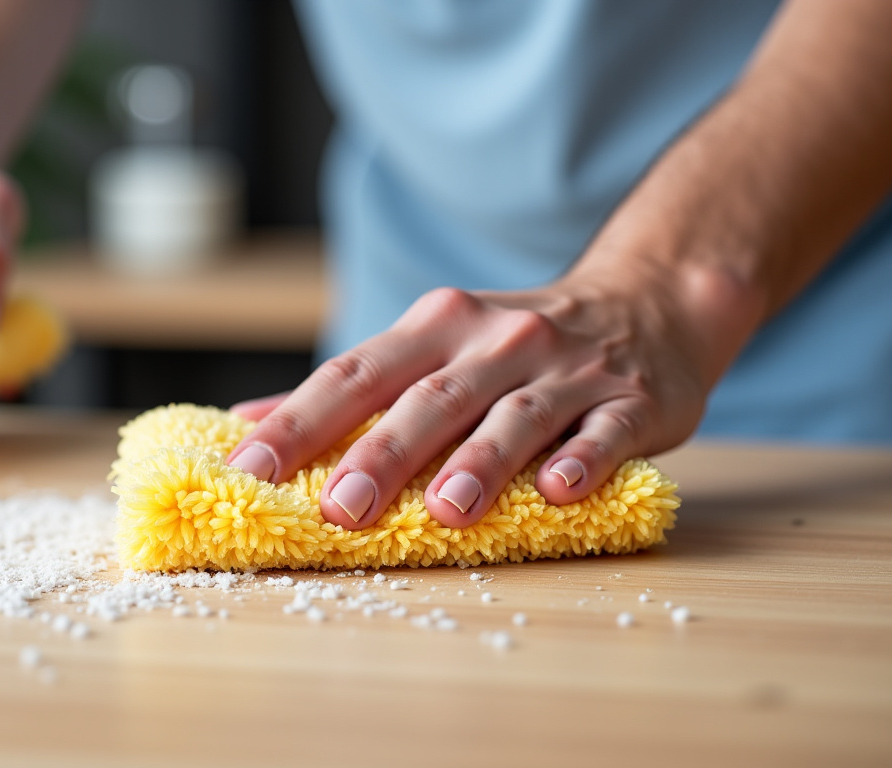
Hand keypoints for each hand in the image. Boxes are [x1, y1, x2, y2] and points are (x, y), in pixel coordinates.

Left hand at [226, 263, 751, 528]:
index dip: (299, 421)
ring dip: (481, 463)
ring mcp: (567, 370)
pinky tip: (559, 490)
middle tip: (338, 509)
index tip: (247, 469)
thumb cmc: (514, 344)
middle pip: (429, 399)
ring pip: (516, 416)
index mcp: (436, 327)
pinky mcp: (629, 401)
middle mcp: (496, 341)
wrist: (648, 302)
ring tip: (446, 512)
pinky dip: (583, 460)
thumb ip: (348, 386)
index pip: (356, 373)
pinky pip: (604, 432)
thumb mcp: (432, 345)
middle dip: (382, 453)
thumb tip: (243, 421)